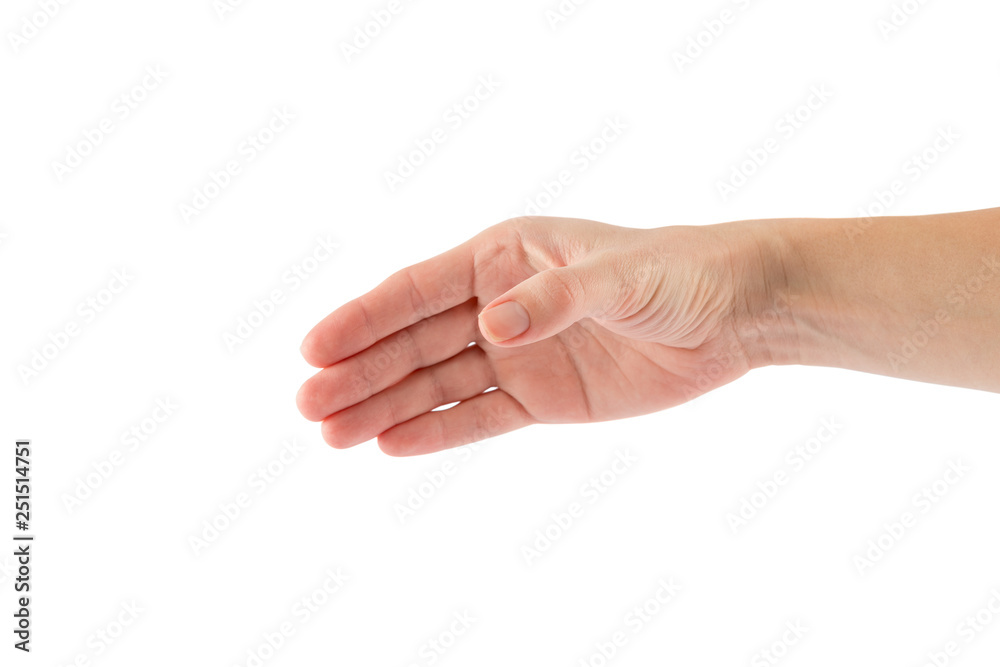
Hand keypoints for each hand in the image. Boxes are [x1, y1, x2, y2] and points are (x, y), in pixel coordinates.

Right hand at [296, 216, 776, 455]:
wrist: (733, 314)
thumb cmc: (677, 273)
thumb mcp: (619, 277)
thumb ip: (555, 299)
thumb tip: (493, 327)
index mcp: (504, 256)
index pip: (416, 290)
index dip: (361, 319)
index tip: (313, 349)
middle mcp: (499, 303)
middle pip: (414, 341)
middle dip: (360, 372)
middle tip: (308, 405)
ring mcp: (518, 353)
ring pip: (437, 383)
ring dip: (385, 407)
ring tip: (332, 435)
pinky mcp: (543, 397)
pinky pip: (480, 415)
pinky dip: (438, 430)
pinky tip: (392, 444)